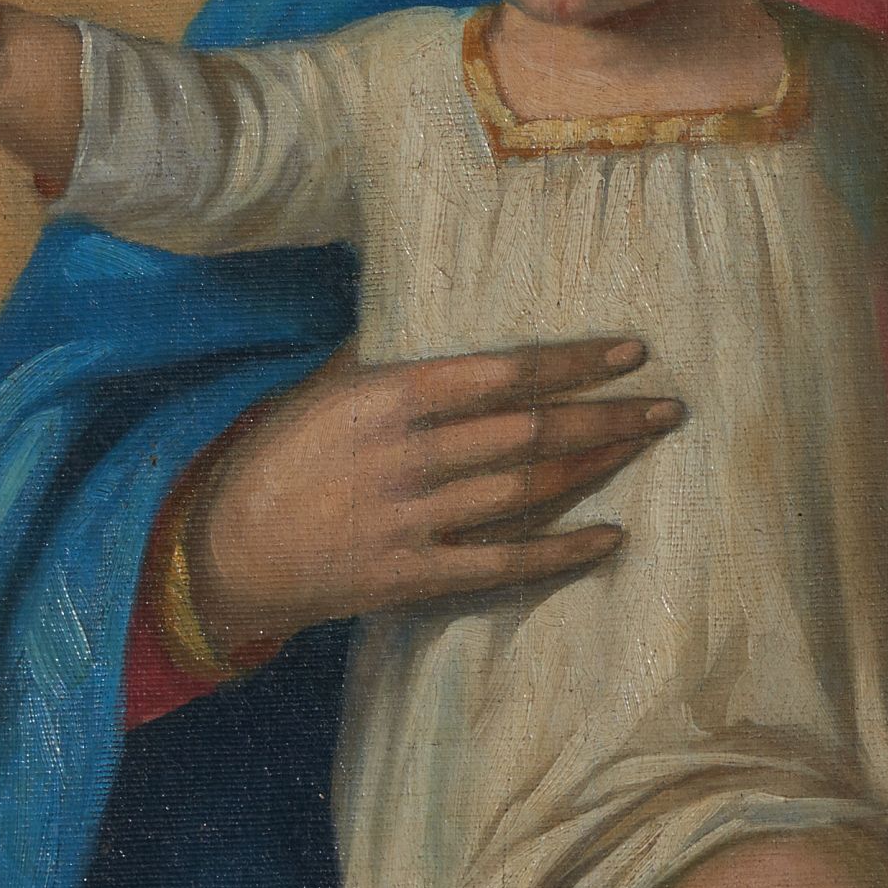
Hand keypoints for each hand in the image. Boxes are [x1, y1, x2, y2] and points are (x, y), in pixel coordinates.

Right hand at [185, 336, 684, 652]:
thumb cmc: (276, 460)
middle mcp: (406, 455)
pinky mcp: (412, 576)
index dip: (573, 360)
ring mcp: (411, 519)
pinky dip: (560, 551)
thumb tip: (436, 311)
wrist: (220, 553)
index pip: (502, 371)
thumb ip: (385, 359)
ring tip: (644, 443)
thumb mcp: (322, 392)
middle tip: (667, 404)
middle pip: (529, 429)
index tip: (631, 349)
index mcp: (385, 398)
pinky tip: (609, 537)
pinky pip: (502, 562)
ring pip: (526, 487)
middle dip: (607, 414)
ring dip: (594, 464)